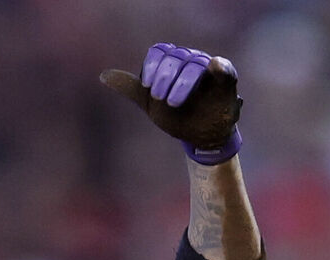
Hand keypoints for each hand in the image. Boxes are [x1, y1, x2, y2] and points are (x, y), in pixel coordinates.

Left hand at [101, 43, 242, 164]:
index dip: (151, 67)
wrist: (202, 137)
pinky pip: (224, 68)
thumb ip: (131, 88)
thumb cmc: (178, 116)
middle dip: (164, 77)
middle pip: (175, 56)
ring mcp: (209, 70)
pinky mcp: (226, 82)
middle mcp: (191, 61)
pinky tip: (214, 66)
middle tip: (159, 98)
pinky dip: (220, 66)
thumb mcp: (151, 105)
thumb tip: (103, 76)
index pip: (159, 52)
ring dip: (183, 81)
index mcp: (173, 63)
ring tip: (173, 102)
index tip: (146, 87)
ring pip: (195, 62)